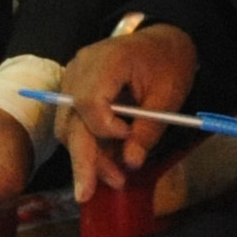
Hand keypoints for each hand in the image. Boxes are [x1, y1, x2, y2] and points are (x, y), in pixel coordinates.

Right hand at [60, 24, 200, 200]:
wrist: (161, 43)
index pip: (89, 101)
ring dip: (87, 157)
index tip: (128, 139)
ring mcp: (73, 79)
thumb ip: (148, 129)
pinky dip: (90, 146)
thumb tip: (131, 163)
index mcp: (107, 60)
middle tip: (87, 193)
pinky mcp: (73, 91)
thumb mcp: (168, 97)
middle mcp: (80, 68)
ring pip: (68, 127)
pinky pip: (73, 124)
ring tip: (115, 180)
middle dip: (82, 159)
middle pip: (71, 120)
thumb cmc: (167, 64)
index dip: (104, 128)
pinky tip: (109, 165)